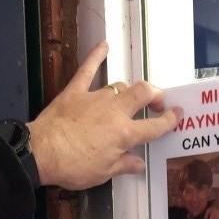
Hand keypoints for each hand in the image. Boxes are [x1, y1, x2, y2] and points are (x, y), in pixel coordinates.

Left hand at [28, 41, 181, 188]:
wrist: (41, 154)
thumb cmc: (73, 167)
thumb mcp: (103, 173)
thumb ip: (124, 165)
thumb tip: (139, 164)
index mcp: (125, 134)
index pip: (154, 126)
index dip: (169, 120)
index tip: (177, 114)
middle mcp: (115, 112)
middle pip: (143, 93)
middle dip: (155, 94)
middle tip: (156, 102)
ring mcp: (95, 98)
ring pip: (120, 85)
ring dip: (129, 89)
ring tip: (131, 95)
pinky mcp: (76, 91)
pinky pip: (88, 69)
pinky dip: (96, 55)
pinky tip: (103, 45)